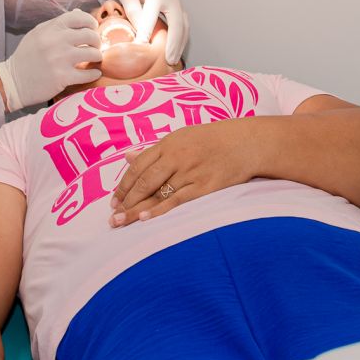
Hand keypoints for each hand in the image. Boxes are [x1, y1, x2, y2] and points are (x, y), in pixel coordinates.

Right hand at [0, 10, 101, 110]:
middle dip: (97, 41)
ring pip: (93, 54)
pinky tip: (93, 73)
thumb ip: (58, 24)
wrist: (13, 82)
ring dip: (97, 57)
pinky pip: (88, 74)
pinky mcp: (63, 77)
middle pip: (90, 35)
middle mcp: (57, 41)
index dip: (90, 23)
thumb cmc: (26, 57)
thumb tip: (79, 12)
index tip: (93, 30)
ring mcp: (60, 59)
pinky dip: (94, 74)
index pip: (80, 17)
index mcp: (51, 28)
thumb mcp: (38, 33)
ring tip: (94, 60)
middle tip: (95, 47)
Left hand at [105, 0, 188, 63]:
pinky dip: (180, 37)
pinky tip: (174, 49)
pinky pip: (182, 23)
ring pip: (183, 25)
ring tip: (173, 60)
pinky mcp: (176, 4)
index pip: (152, 16)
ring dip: (180, 43)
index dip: (146, 33)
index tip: (141, 49)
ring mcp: (176, 0)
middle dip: (174, 43)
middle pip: (178, 23)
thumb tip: (139, 34)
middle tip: (168, 60)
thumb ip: (132, 11)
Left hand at [109, 119, 258, 227]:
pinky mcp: (206, 186)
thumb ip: (154, 150)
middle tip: (113, 217)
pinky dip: (160, 209)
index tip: (114, 200)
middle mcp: (177, 156)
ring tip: (122, 222)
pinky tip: (146, 218)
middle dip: (126, 200)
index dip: (124, 185)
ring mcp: (191, 171)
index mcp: (168, 143)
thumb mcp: (181, 137)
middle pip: (144, 180)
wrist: (246, 142)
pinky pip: (178, 200)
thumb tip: (127, 157)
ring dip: (137, 208)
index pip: (138, 166)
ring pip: (158, 192)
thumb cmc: (212, 140)